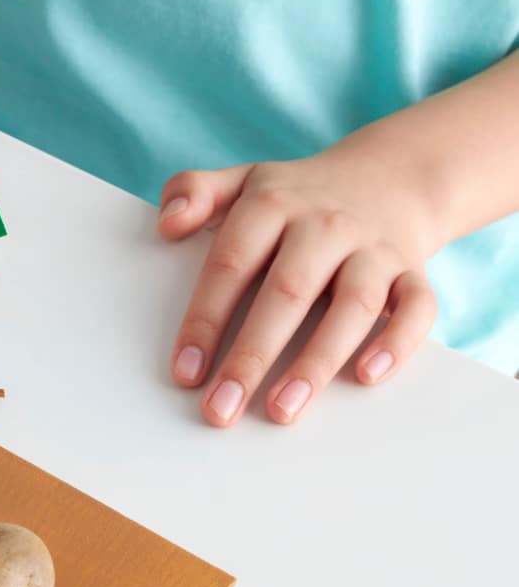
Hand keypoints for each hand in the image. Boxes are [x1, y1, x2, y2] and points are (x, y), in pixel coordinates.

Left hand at [159, 148, 439, 425]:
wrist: (391, 176)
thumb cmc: (297, 199)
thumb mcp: (243, 182)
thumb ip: (195, 192)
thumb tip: (168, 223)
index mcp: (273, 205)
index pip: (231, 264)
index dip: (205, 320)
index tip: (185, 373)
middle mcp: (325, 226)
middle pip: (286, 293)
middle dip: (251, 356)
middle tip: (221, 409)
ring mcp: (373, 250)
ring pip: (352, 306)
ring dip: (316, 362)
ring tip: (281, 411)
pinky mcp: (412, 272)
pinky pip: (417, 306)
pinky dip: (398, 341)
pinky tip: (367, 377)